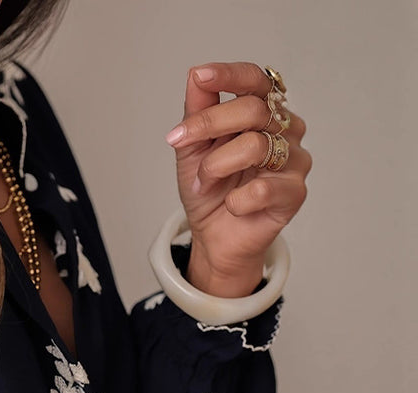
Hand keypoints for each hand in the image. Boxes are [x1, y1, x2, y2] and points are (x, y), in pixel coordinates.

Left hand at [166, 62, 311, 297]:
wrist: (213, 236)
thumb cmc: (209, 189)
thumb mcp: (193, 149)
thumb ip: (197, 112)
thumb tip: (195, 75)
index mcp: (263, 113)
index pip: (255, 81)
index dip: (229, 76)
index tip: (201, 76)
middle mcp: (285, 130)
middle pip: (253, 109)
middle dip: (208, 124)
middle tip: (179, 142)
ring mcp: (294, 160)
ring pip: (255, 147)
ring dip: (216, 166)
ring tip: (203, 183)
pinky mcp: (294, 193)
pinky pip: (261, 190)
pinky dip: (235, 200)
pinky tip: (231, 205)